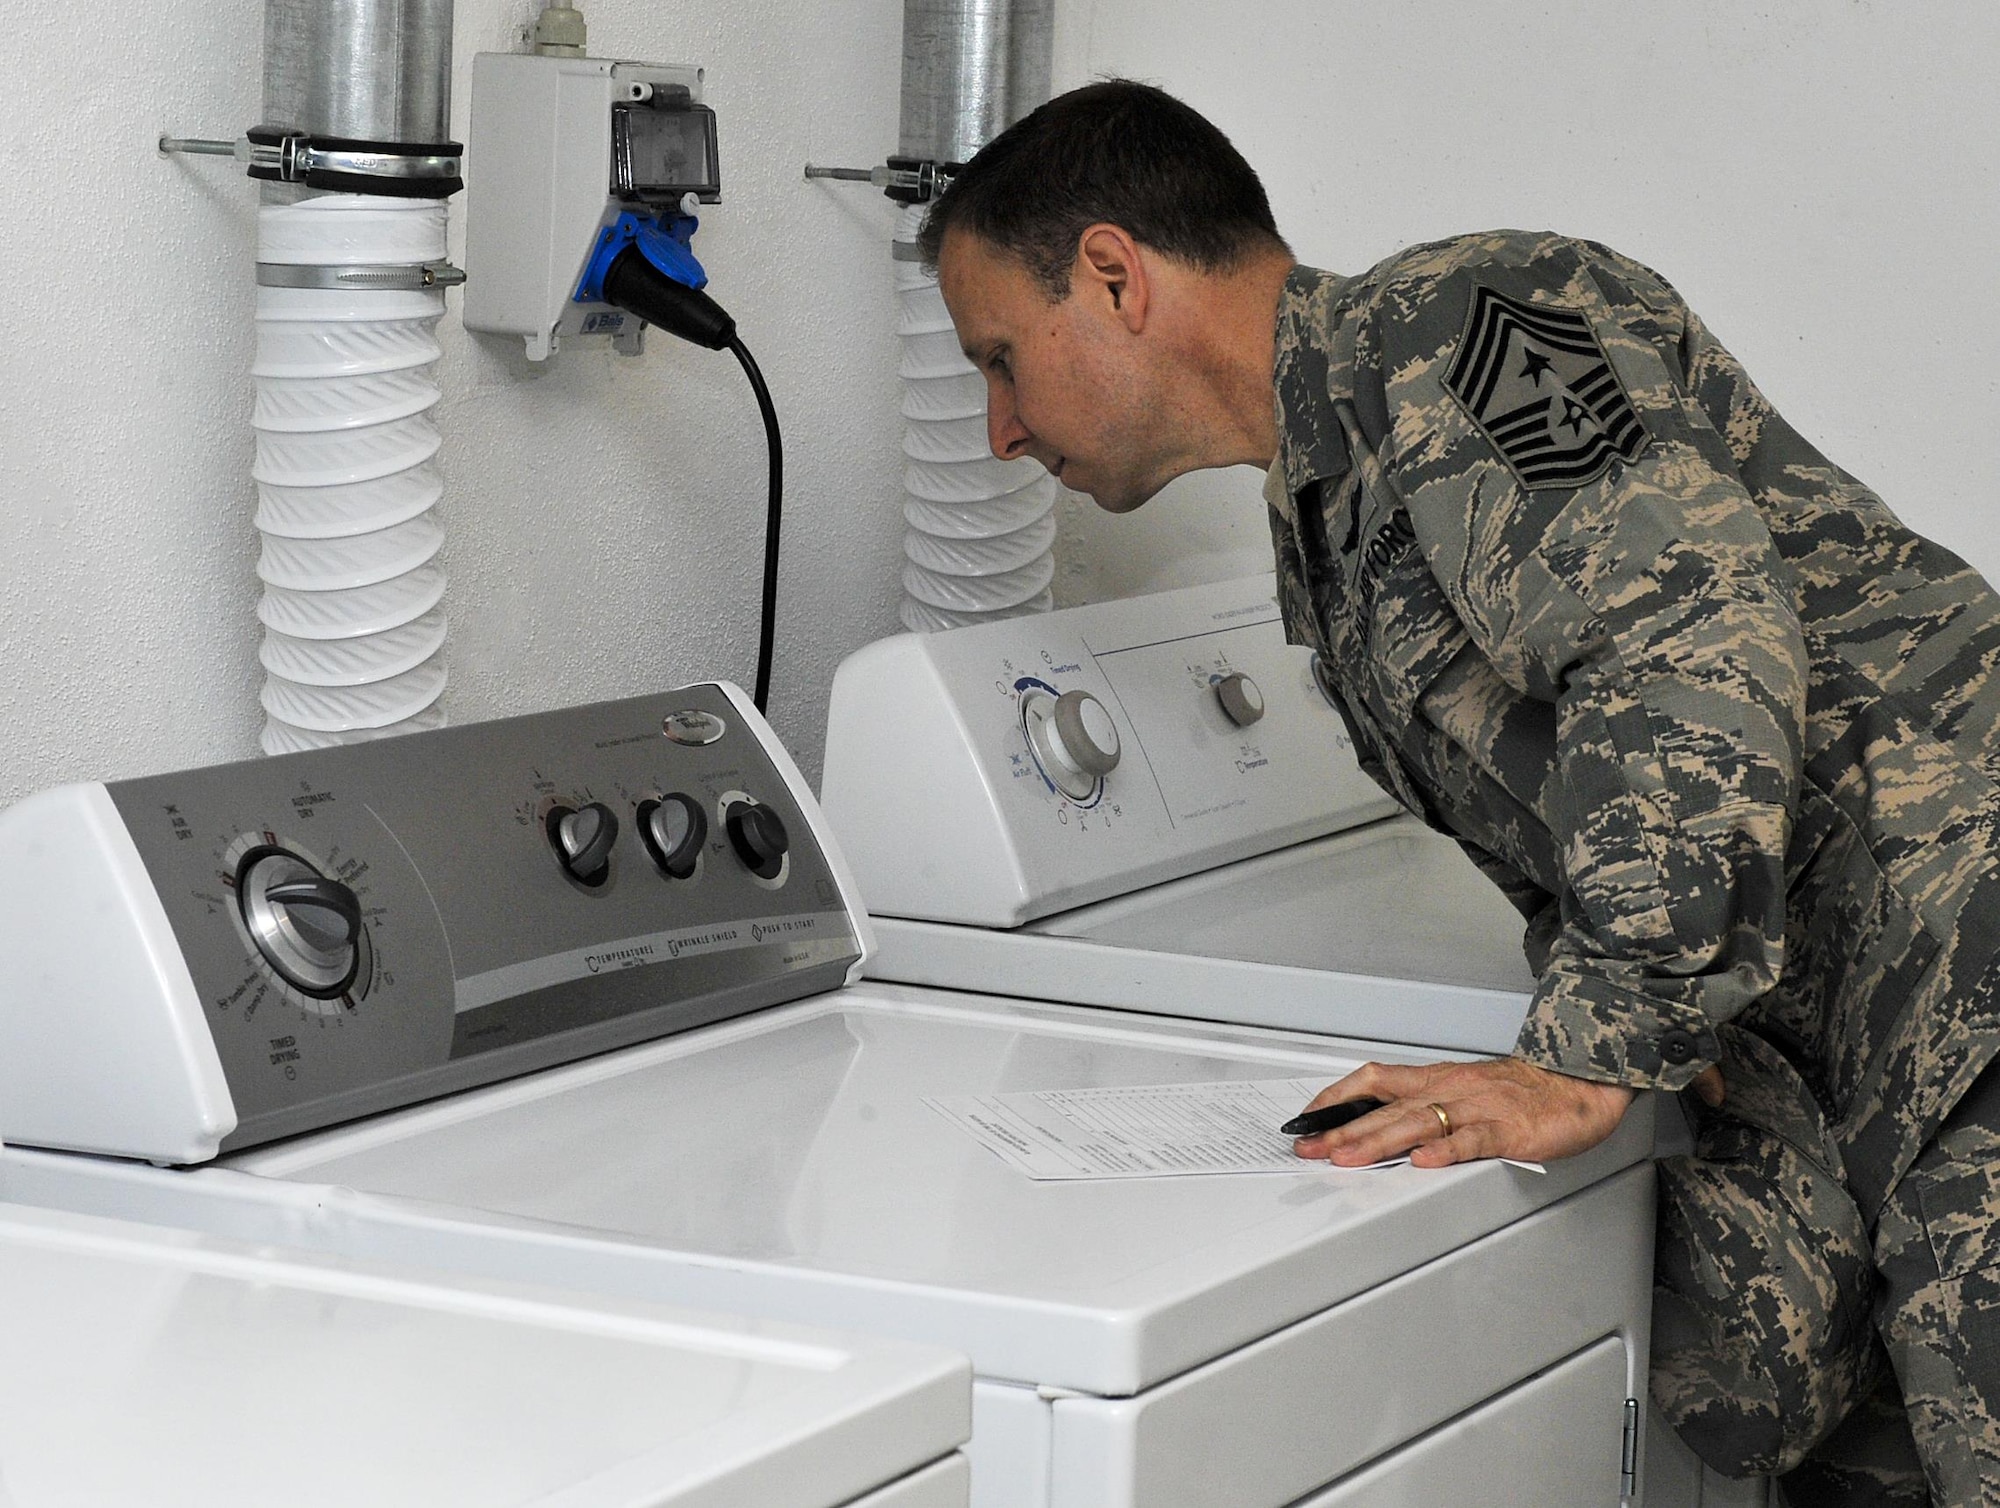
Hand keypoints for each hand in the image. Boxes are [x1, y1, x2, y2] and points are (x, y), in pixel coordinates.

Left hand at [1291, 1056, 1636, 1168]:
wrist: (1579, 1080)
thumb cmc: (1522, 1090)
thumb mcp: (1464, 1089)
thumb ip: (1426, 1105)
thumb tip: (1377, 1123)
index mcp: (1436, 1079)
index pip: (1373, 1080)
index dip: (1336, 1097)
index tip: (1307, 1119)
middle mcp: (1450, 1089)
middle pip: (1386, 1106)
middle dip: (1342, 1128)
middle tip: (1309, 1147)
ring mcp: (1478, 1108)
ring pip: (1419, 1121)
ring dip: (1378, 1140)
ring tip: (1347, 1156)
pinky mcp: (1509, 1129)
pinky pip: (1473, 1139)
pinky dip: (1447, 1150)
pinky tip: (1424, 1162)